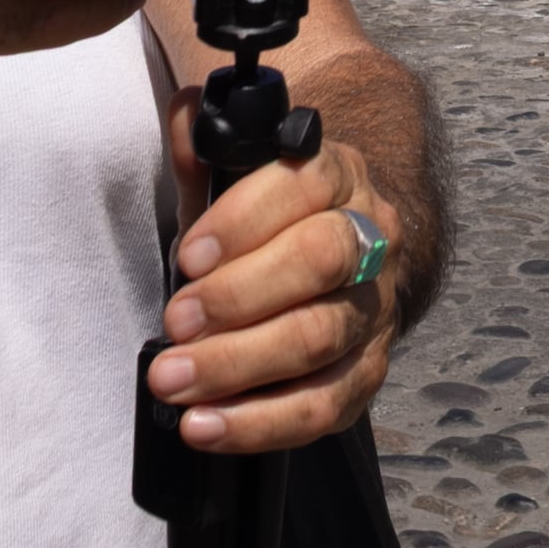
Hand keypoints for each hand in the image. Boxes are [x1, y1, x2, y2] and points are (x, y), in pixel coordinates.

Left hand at [148, 137, 396, 453]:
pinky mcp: (368, 371)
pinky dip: (261, 423)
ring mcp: (375, 308)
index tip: (188, 257)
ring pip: (319, 337)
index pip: (306, 185)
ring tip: (173, 382)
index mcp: (339, 176)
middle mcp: (371, 238)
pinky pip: (324, 405)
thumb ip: (202, 148)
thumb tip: (184, 120)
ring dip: (239, 365)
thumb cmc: (266, 219)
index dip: (244, 220)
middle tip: (175, 324)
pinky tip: (206, 427)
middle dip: (239, 297)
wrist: (336, 260)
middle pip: (320, 261)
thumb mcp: (232, 176)